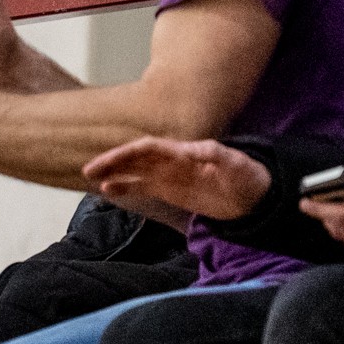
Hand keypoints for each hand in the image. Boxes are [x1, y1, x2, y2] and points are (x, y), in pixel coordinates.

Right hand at [81, 137, 271, 220]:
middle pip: (135, 157)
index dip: (129, 153)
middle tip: (89, 169)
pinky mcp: (170, 190)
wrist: (254, 196)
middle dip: (112, 161)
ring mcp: (169, 175)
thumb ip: (213, 154)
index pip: (149, 147)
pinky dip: (125, 187)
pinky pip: (142, 187)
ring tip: (91, 178)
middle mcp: (171, 161)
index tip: (111, 160)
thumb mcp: (234, 163)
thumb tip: (189, 150)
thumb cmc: (247, 175)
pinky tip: (108, 191)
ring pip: (134, 171)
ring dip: (113, 173)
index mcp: (183, 151)